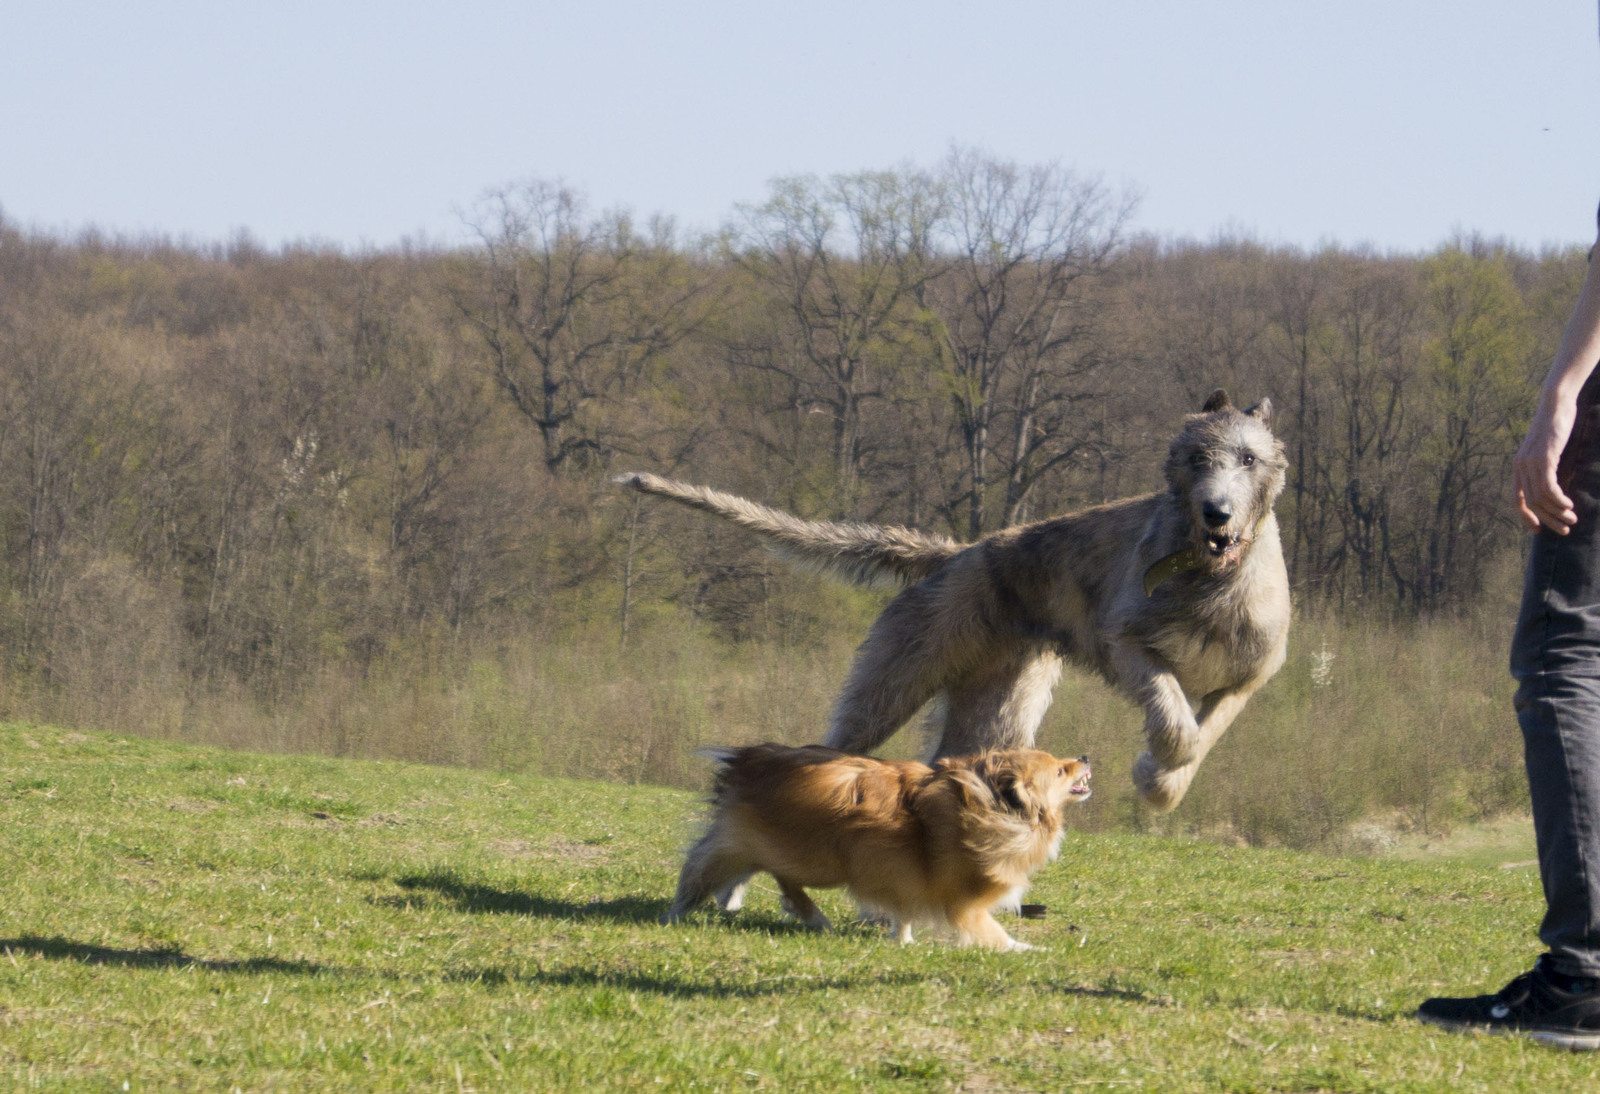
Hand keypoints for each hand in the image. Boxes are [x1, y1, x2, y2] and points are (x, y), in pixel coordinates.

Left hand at [1514, 394, 1579, 533]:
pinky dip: (1558, 500)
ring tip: (1572, 519)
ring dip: (1557, 512)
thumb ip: (1545, 467)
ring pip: (1540, 498)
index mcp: (1518, 467)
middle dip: (1547, 520)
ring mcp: (1530, 463)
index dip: (1526, 518)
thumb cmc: (1555, 427)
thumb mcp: (1547, 450)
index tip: (1538, 530)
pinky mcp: (1544, 458)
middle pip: (1531, 503)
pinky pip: (1548, 487)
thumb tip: (1553, 486)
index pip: (1516, 500)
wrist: (1555, 404)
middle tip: (1564, 530)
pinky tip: (1569, 505)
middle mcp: (1520, 467)